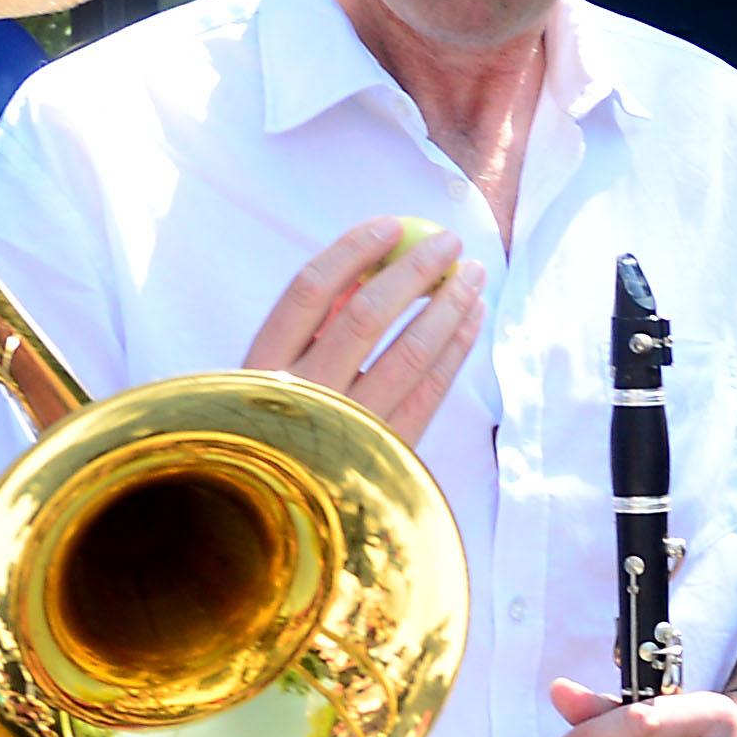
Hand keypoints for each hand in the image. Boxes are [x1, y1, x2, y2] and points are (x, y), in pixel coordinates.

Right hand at [246, 215, 486, 438]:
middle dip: (413, 271)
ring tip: (473, 275)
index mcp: (264, 366)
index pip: (309, 292)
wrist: (287, 511)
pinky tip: (471, 319)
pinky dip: (455, 349)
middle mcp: (305, 395)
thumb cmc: (283, 425)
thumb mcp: (274, 375)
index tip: (390, 225)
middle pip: (366, 316)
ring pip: (409, 353)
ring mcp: (350, 426)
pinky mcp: (389, 451)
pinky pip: (431, 391)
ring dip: (447, 306)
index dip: (352, 251)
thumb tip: (365, 267)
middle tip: (448, 242)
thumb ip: (311, 327)